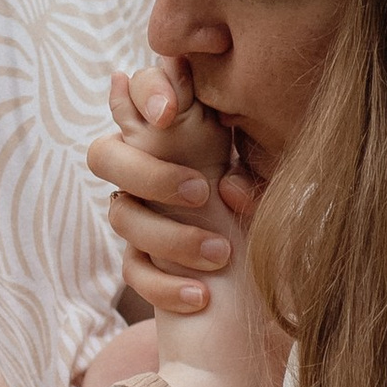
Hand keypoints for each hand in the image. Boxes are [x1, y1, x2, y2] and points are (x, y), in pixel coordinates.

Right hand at [87, 60, 263, 323]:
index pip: (136, 90)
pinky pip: (134, 269)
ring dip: (170, 235)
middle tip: (200, 191)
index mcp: (178, 126)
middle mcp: (145, 163)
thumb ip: (249, 145)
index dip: (144, 94)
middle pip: (104, 154)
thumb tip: (227, 176)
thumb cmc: (275, 199)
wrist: (282, 269)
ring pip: (120, 215)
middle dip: (150, 174)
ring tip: (221, 252)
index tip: (169, 114)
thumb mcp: (269, 165)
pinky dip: (164, 284)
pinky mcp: (143, 259)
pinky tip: (201, 296)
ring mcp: (138, 211)